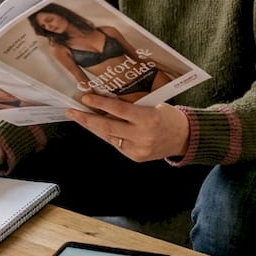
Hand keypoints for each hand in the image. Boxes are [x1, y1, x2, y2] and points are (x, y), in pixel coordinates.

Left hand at [66, 94, 188, 161]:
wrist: (185, 138)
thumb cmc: (168, 116)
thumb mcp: (153, 105)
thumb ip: (132, 105)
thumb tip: (106, 100)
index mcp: (148, 118)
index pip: (118, 110)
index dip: (100, 103)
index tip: (85, 98)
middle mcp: (142, 136)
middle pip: (108, 127)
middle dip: (86, 119)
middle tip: (71, 111)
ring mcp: (138, 149)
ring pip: (109, 137)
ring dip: (93, 127)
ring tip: (79, 118)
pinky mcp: (136, 157)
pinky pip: (116, 144)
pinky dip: (106, 135)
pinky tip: (97, 128)